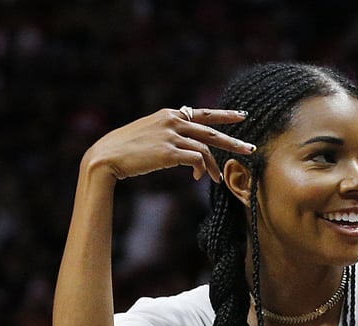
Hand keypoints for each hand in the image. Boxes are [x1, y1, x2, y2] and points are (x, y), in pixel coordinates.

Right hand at [84, 108, 254, 182]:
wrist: (106, 155)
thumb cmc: (126, 149)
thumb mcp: (149, 134)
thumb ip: (169, 134)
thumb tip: (185, 147)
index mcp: (169, 114)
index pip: (203, 114)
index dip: (225, 115)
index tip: (242, 116)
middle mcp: (173, 121)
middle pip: (211, 131)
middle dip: (233, 142)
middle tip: (250, 149)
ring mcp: (171, 135)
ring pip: (205, 148)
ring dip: (214, 166)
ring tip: (218, 179)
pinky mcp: (169, 151)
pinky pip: (196, 159)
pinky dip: (201, 169)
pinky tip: (198, 178)